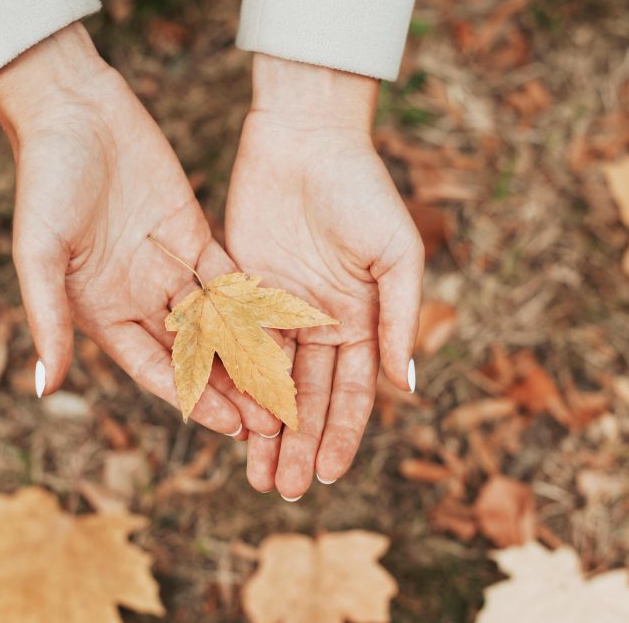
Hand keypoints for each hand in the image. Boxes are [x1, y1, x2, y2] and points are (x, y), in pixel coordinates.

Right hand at [0, 23, 280, 437]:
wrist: (74, 110)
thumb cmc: (45, 180)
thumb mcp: (39, 252)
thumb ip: (48, 318)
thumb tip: (44, 388)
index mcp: (103, 311)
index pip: (156, 370)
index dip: (193, 400)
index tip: (230, 427)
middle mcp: (140, 298)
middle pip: (194, 356)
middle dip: (231, 388)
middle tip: (271, 420)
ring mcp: (170, 269)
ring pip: (219, 324)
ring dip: (250, 355)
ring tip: (286, 385)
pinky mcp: (195, 236)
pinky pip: (230, 279)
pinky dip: (256, 305)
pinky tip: (288, 328)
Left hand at [225, 54, 424, 497]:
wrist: (307, 138)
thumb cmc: (362, 190)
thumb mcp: (395, 255)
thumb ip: (397, 318)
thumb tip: (404, 384)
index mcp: (360, 320)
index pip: (352, 393)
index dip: (342, 436)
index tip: (327, 475)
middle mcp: (318, 324)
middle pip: (308, 398)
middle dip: (297, 445)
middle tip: (282, 489)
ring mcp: (277, 310)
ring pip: (268, 382)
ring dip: (263, 429)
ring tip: (253, 473)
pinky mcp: (239, 289)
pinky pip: (234, 345)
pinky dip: (231, 382)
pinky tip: (224, 417)